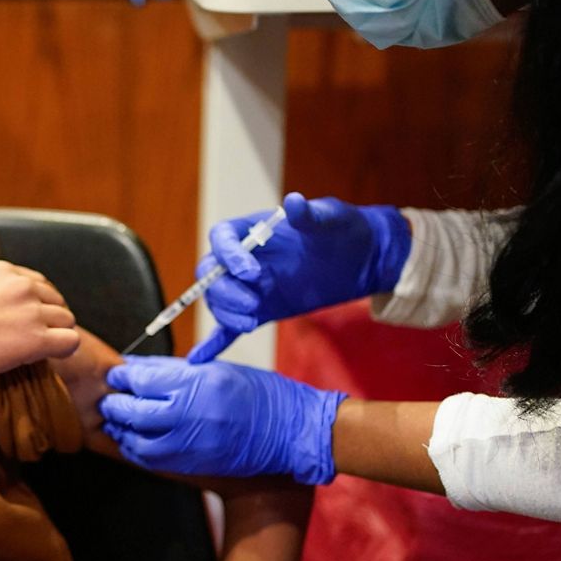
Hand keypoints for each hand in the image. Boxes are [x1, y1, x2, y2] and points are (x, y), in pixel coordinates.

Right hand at [0, 250, 79, 382]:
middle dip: (49, 317)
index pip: (38, 283)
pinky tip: (54, 355)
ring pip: (66, 320)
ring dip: (57, 333)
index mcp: (3, 271)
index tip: (23, 319)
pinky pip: (71, 341)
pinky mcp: (38, 339)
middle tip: (34, 334)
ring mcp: (32, 312)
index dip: (34, 303)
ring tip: (42, 347)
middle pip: (56, 300)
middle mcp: (22, 286)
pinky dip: (66, 349)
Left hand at [99, 356, 345, 483]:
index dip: (123, 376)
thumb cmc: (257, 393)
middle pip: (133, 411)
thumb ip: (174, 369)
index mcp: (195, 384)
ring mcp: (189, 444)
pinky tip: (132, 440)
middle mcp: (188, 415)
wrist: (288, 433)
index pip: (142, 380)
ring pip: (136, 439)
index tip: (117, 373)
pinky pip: (150, 460)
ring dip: (121, 429)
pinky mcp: (192, 464)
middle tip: (109, 397)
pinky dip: (135, 449)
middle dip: (115, 403)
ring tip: (116, 420)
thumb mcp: (216, 369)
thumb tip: (137, 366)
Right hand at [189, 193, 409, 362]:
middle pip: (212, 274)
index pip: (222, 238)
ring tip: (252, 322)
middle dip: (225, 291)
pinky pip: (230, 327)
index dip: (228, 256)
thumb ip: (310, 215)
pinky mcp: (261, 309)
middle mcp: (243, 258)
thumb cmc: (342, 229)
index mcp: (253, 230)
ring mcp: (250, 286)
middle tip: (253, 304)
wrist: (360, 258)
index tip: (251, 272)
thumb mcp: (331, 218)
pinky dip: (216, 342)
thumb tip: (294, 202)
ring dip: (226, 314)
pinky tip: (201, 357)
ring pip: (219, 301)